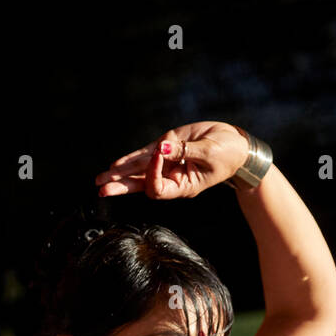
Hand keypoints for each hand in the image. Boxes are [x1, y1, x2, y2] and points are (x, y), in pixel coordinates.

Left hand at [95, 121, 250, 199]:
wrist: (236, 146)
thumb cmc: (228, 153)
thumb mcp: (210, 151)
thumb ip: (186, 150)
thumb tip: (161, 148)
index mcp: (183, 186)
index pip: (158, 186)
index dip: (152, 172)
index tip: (160, 154)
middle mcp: (171, 178)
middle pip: (142, 186)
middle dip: (122, 186)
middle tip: (101, 189)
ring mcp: (167, 164)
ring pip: (139, 172)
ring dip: (120, 174)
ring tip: (99, 179)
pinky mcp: (166, 149)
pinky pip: (144, 156)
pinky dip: (130, 160)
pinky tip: (115, 166)